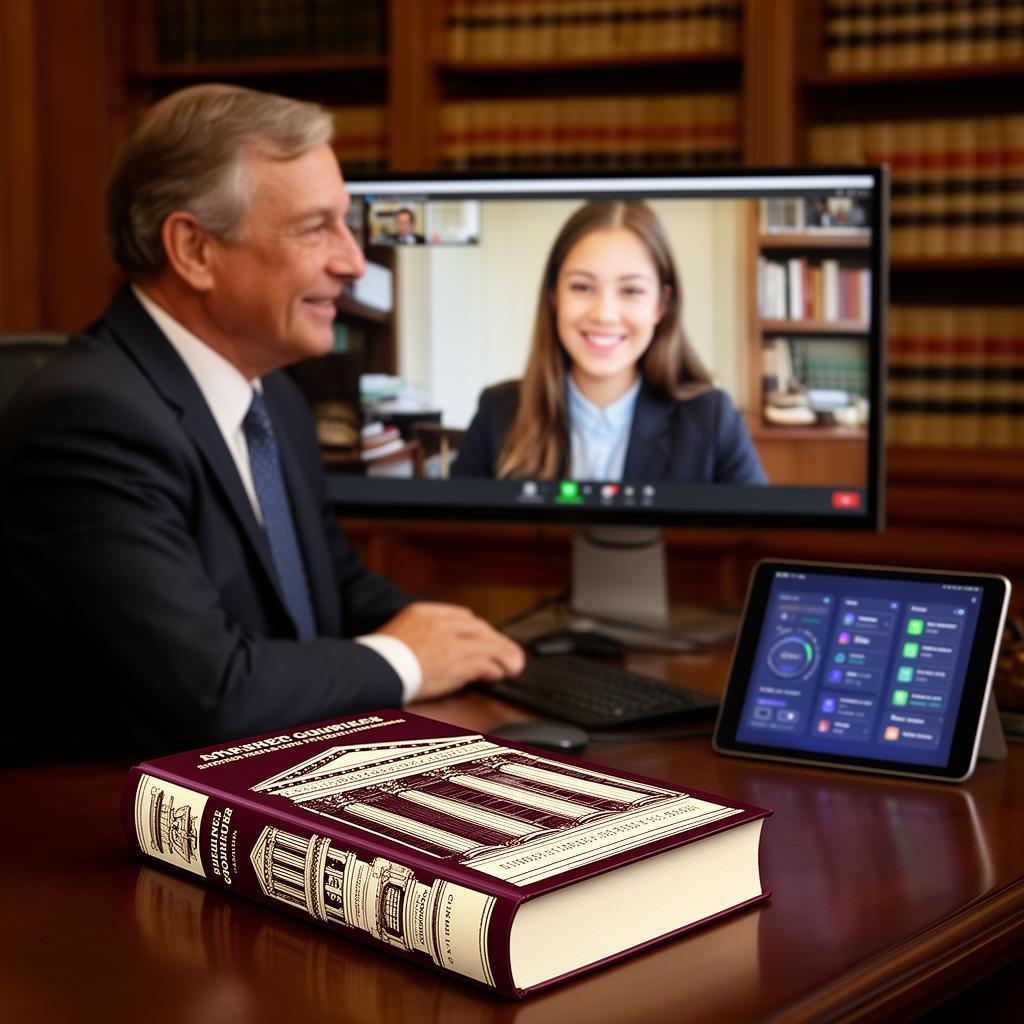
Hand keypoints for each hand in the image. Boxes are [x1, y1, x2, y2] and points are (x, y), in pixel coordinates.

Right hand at [374, 602, 524, 699]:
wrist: (370, 670)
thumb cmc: (378, 659)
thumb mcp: (397, 633)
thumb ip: (419, 633)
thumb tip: (433, 647)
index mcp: (424, 612)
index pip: (462, 616)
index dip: (477, 630)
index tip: (484, 639)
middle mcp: (440, 623)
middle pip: (479, 628)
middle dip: (495, 640)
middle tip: (507, 651)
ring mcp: (450, 641)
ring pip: (487, 644)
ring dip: (503, 655)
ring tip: (513, 665)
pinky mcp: (456, 662)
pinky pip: (484, 663)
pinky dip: (494, 669)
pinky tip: (497, 675)